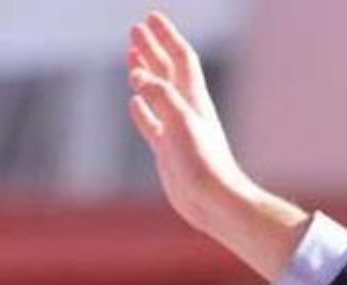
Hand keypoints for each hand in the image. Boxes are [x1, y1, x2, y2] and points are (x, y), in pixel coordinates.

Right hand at [126, 11, 306, 279]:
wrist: (214, 203)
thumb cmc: (204, 164)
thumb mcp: (180, 122)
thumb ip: (160, 96)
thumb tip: (137, 77)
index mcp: (193, 100)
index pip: (179, 58)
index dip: (166, 36)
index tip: (150, 17)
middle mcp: (186, 111)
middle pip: (167, 71)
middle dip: (151, 49)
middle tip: (134, 29)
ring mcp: (176, 130)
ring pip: (157, 94)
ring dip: (145, 74)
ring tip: (132, 58)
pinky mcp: (168, 151)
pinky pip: (151, 122)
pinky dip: (141, 109)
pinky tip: (133, 102)